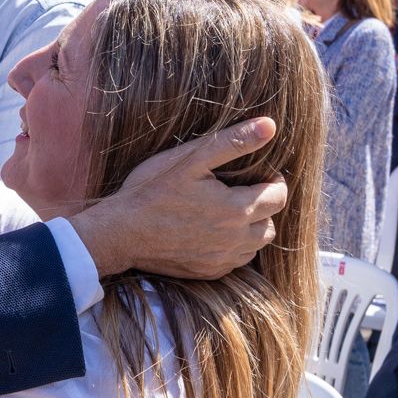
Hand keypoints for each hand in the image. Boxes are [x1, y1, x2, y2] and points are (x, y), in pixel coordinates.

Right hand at [68, 118, 287, 278]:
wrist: (120, 232)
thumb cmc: (152, 191)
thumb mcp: (190, 159)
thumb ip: (233, 142)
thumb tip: (270, 125)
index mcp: (236, 209)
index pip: (278, 197)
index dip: (274, 182)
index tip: (261, 175)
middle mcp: (234, 240)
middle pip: (271, 225)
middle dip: (265, 208)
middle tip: (244, 193)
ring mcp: (221, 260)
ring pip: (256, 246)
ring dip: (251, 230)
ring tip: (230, 213)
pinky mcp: (207, 272)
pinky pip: (235, 262)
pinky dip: (233, 248)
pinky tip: (213, 233)